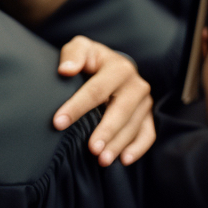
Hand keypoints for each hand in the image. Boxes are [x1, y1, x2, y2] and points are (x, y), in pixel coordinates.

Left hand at [52, 36, 154, 166]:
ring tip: (102, 160)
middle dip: (105, 132)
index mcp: (119, 68)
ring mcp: (145, 101)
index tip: (58, 123)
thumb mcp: (81, 48)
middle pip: (120, 111)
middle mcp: (136, 85)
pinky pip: (148, 134)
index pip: (95, 90)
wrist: (112, 64)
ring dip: (118, 145)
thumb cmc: (92, 59)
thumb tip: (65, 70)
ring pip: (133, 126)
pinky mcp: (148, 115)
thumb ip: (73, 55)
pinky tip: (124, 160)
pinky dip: (138, 149)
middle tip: (91, 149)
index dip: (76, 107)